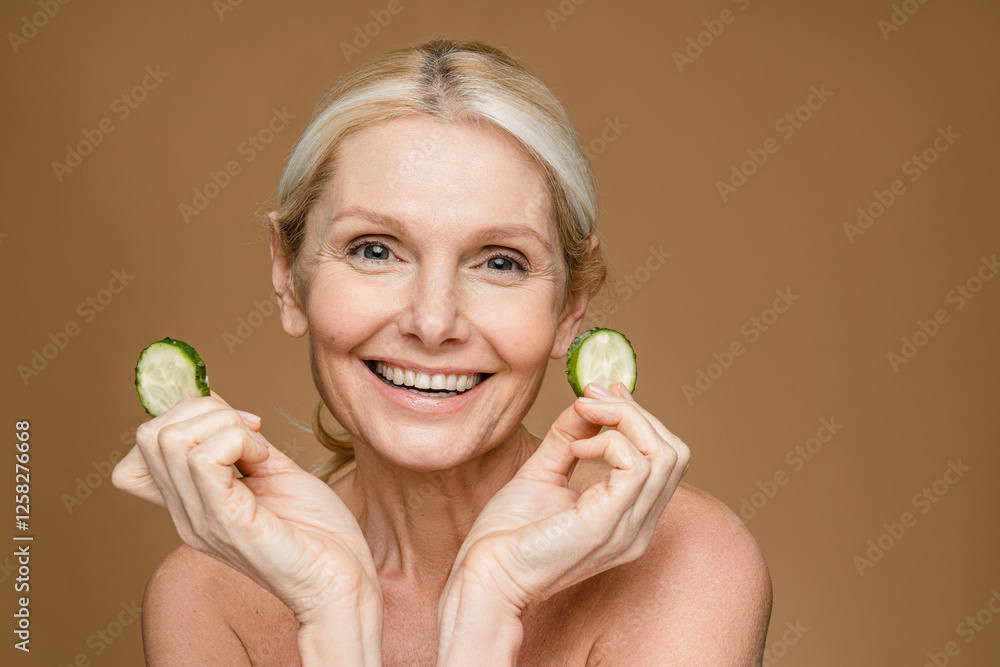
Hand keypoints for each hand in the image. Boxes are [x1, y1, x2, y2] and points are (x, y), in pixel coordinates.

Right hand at [112, 391, 381, 626]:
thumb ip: (238, 441)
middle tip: (253, 430)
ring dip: (225, 424)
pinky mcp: (228, 523)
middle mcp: (185, 514)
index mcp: (191, 503)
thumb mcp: (271, 470)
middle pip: (151, 434)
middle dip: (204, 411)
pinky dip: (238, 440)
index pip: (141, 449)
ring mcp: (201, 520)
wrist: (342, 580)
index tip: (235, 423)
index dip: (183, 417)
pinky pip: (204, 459)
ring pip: (171, 439)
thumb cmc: (316, 531)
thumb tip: (211, 400)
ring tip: (261, 449)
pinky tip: (264, 459)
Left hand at [441, 382, 689, 615]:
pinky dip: (609, 441)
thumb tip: (587, 403)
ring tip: (581, 416)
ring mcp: (628, 529)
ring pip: (663, 453)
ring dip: (623, 418)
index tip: (599, 394)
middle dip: (636, 412)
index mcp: (629, 519)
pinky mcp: (608, 524)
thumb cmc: (506, 536)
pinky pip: (636, 466)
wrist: (485, 577)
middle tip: (590, 398)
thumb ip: (568, 438)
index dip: (640, 417)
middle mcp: (638, 528)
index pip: (665, 458)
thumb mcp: (543, 473)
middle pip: (674, 451)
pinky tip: (576, 448)